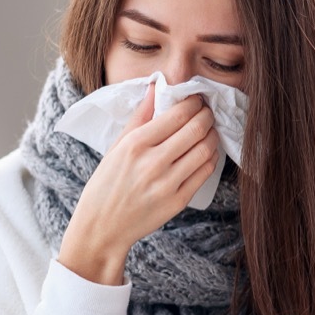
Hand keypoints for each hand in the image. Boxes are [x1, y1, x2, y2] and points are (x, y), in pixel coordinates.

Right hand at [58, 82, 220, 284]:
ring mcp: (167, 184)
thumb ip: (139, 117)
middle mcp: (152, 162)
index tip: (196, 99)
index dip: (194, 102)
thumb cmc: (106, 184)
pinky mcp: (177, 201)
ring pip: (205, 149)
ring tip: (208, 131)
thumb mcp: (115, 147)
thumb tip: (156, 87)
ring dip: (212, 135)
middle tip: (207, 112)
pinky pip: (204, 172)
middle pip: (196, 129)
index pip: (178, 114)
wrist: (102, 227)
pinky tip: (205, 152)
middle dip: (207, 115)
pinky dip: (210, 158)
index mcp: (135, 144)